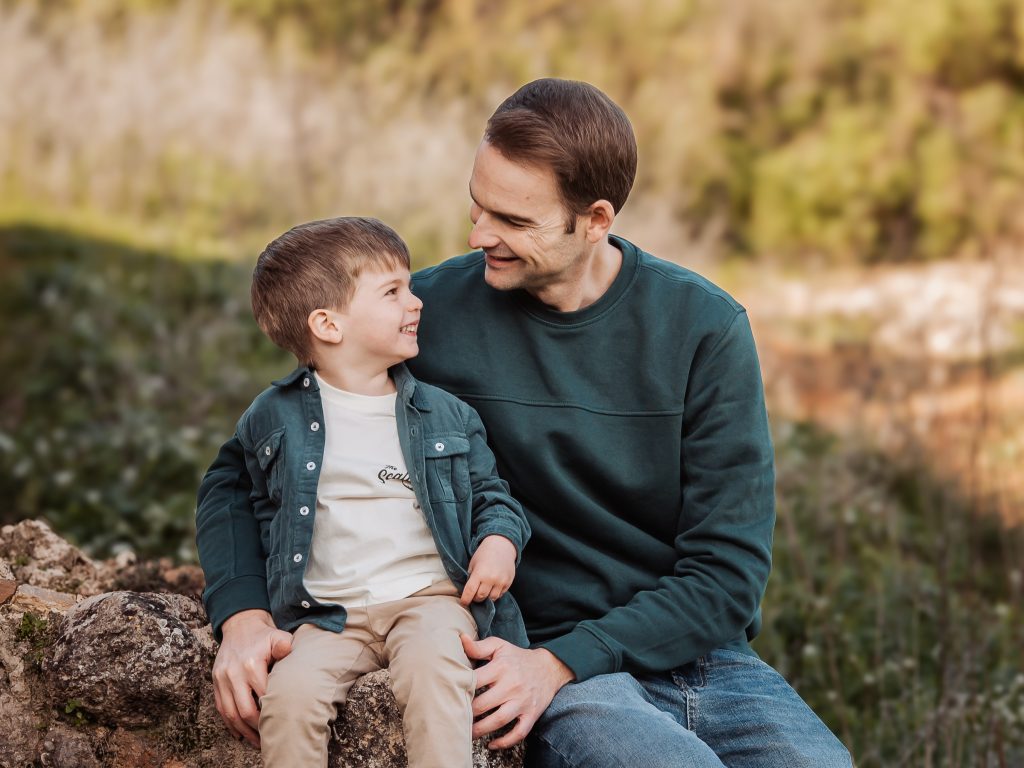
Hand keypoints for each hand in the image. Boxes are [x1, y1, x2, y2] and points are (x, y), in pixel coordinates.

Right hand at [211, 609, 293, 746]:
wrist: (240, 625)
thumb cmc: (263, 635)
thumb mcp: (277, 635)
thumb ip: (285, 645)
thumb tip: (290, 652)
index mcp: (250, 664)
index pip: (263, 696)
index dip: (272, 710)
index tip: (283, 720)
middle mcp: (233, 673)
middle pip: (245, 709)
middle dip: (258, 727)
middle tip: (270, 737)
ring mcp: (222, 679)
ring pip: (230, 713)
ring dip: (243, 730)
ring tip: (256, 741)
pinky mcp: (215, 682)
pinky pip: (221, 708)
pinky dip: (230, 723)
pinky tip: (240, 733)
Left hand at [460, 535, 516, 605]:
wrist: (502, 545)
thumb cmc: (484, 553)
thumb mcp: (473, 563)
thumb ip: (471, 577)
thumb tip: (469, 591)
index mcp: (479, 573)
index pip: (470, 591)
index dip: (466, 599)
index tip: (464, 602)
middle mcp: (491, 578)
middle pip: (481, 597)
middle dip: (476, 598)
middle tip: (474, 595)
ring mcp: (501, 581)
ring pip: (491, 598)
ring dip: (486, 598)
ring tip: (483, 592)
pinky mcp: (508, 582)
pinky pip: (500, 594)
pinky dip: (495, 594)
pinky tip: (492, 588)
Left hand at [461, 634, 574, 748]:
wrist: (549, 667)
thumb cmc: (518, 658)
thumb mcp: (500, 647)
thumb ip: (479, 646)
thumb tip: (460, 640)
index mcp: (501, 667)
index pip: (476, 680)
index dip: (461, 688)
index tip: (450, 694)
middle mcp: (512, 685)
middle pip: (485, 703)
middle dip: (467, 713)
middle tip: (454, 717)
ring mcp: (522, 702)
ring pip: (499, 720)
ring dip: (481, 730)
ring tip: (467, 733)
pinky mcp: (531, 715)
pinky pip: (519, 732)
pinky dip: (506, 741)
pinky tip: (492, 744)